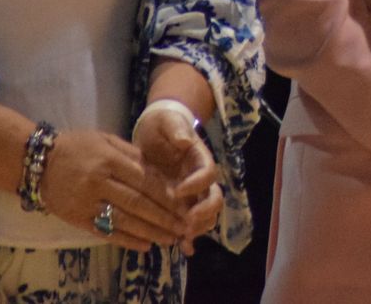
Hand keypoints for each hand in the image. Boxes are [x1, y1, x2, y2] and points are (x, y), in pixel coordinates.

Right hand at [40, 129, 186, 250]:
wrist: (38, 161)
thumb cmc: (76, 146)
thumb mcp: (106, 140)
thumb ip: (132, 155)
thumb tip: (160, 173)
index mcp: (109, 160)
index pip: (145, 181)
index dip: (166, 195)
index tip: (184, 205)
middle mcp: (99, 182)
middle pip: (138, 203)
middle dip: (164, 217)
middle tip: (184, 226)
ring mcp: (87, 202)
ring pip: (124, 221)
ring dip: (150, 232)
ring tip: (170, 239)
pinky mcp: (77, 218)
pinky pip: (105, 232)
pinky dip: (126, 240)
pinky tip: (144, 245)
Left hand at [133, 103, 222, 254]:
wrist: (156, 131)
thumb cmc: (162, 124)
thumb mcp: (167, 121)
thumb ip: (176, 129)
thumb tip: (185, 141)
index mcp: (200, 158)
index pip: (208, 173)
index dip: (197, 184)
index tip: (178, 191)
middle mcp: (200, 178)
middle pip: (214, 199)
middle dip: (204, 213)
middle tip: (187, 223)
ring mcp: (193, 192)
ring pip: (206, 214)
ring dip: (199, 227)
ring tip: (184, 239)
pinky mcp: (181, 203)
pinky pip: (190, 221)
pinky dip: (189, 236)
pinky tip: (184, 248)